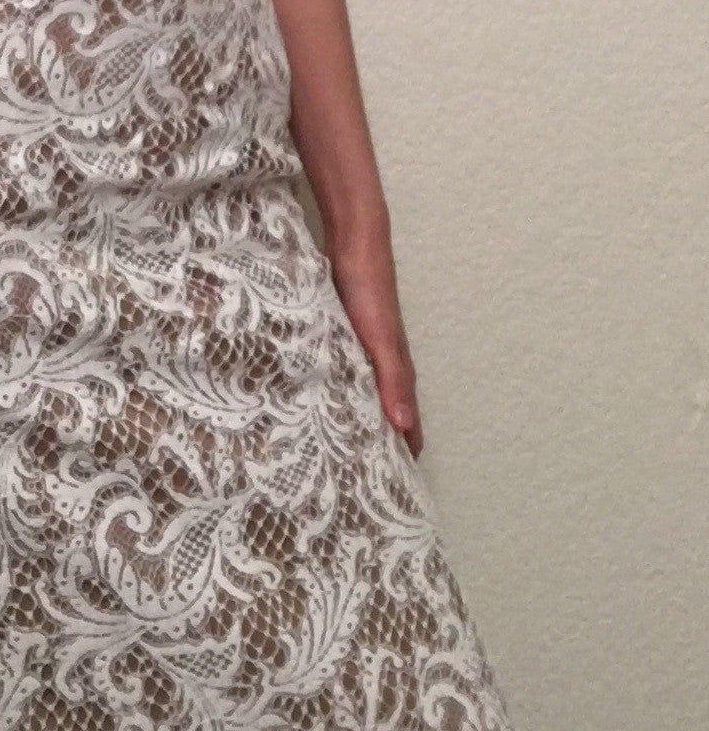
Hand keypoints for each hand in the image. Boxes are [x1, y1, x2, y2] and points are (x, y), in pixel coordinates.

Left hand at [327, 221, 423, 458]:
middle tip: (366, 476)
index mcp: (396, 366)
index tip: (397, 487)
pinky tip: (323, 397)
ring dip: (361, 416)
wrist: (354, 243)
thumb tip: (405, 426)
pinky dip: (341, 390)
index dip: (405, 450)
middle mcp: (383, 360)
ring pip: (366, 390)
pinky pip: (346, 370)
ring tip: (344, 446)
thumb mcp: (380, 338)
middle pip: (388, 408)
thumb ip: (392, 379)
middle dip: (382, 441)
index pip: (407, 420)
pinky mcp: (344, 331)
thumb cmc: (369, 292)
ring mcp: (364, 345)